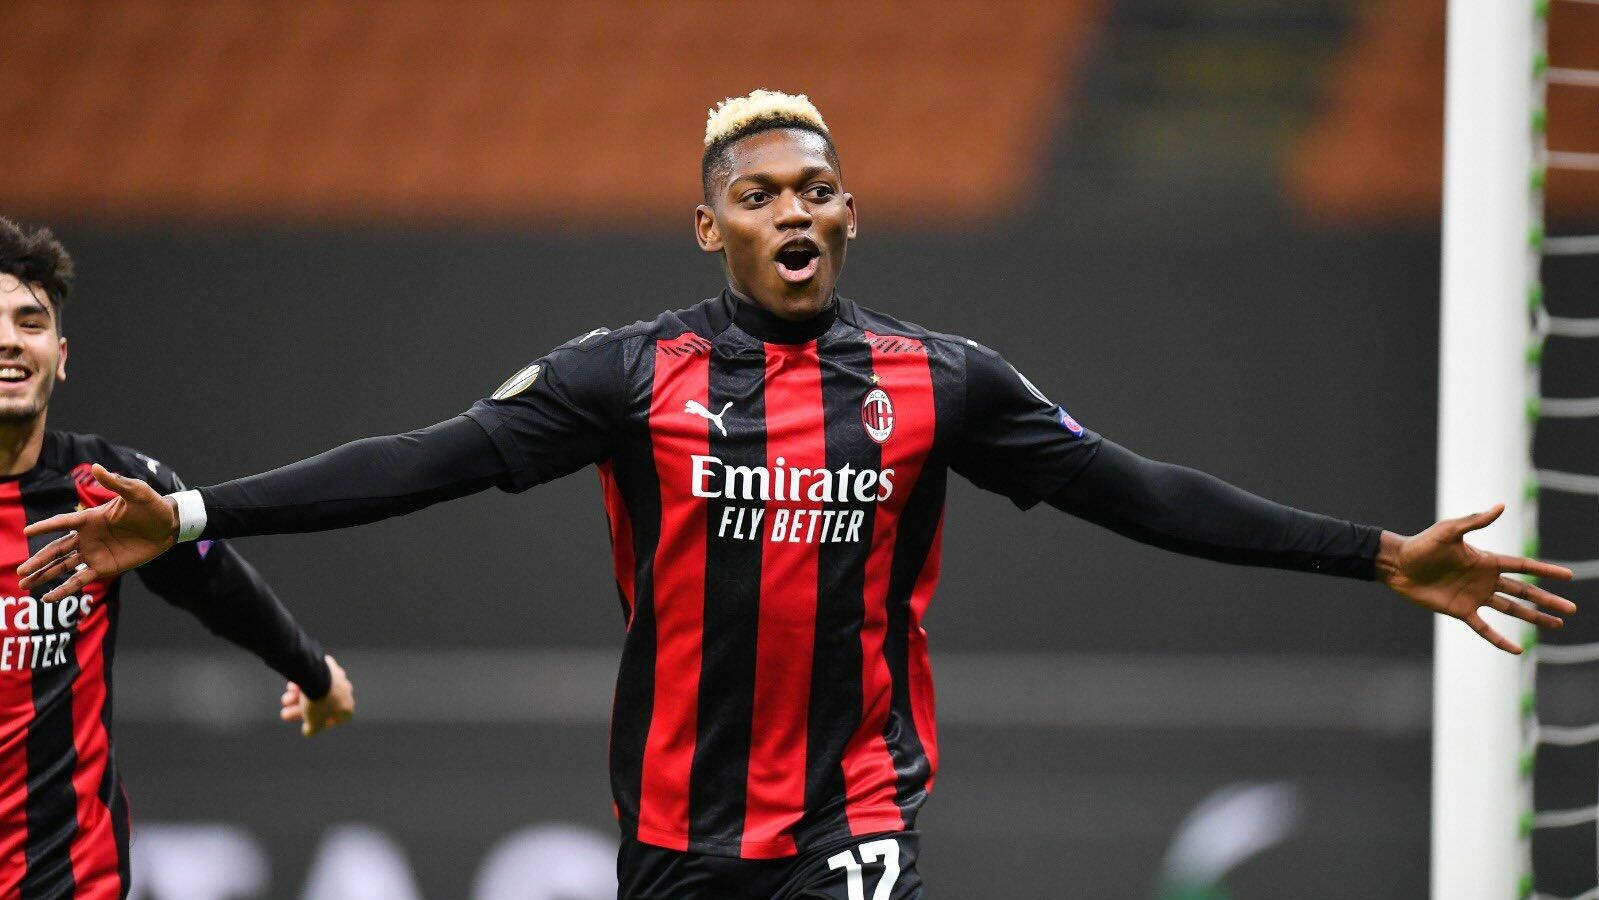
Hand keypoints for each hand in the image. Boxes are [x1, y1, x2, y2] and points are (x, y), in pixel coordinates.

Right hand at [16, 463, 178, 602]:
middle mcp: (87, 537)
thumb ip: (115, 482)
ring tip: (24, 585)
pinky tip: (49, 597)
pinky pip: (80, 579)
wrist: (169, 525)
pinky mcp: (104, 567)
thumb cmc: (152, 505)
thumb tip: (96, 467)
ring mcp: (94, 553)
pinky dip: (65, 589)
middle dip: (38, 560)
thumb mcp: (136, 491)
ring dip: (44, 575)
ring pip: (63, 566)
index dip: (45, 527)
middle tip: (20, 571)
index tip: (27, 532)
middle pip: (56, 549)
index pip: (62, 523)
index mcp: (90, 518)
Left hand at [281, 655, 353, 736]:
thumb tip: (309, 732)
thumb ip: (313, 729)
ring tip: (285, 700)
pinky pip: (315, 677)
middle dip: (302, 709)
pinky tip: (293, 686)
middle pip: (322, 703)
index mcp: (347, 706)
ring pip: (317, 689)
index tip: (312, 723)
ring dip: (299, 697)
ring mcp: (338, 677)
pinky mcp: (329, 665)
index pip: (339, 718)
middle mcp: (346, 691)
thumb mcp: (314, 722)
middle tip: (287, 713)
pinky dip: (305, 682)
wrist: (315, 676)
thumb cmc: (318, 702)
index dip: (325, 722)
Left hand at [1379, 504, 1575, 653]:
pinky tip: (1516, 649)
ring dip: (1534, 618)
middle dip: (1548, 600)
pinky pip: (1484, 628)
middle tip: (1571, 609)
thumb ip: (1475, 521)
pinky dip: (1500, 639)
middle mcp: (1485, 579)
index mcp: (1486, 560)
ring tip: (1556, 625)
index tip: (1568, 576)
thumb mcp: (1449, 530)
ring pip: (1512, 609)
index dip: (1545, 571)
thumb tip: (1501, 506)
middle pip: (1524, 591)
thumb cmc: (1422, 545)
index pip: (1523, 566)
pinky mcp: (1461, 611)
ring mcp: (1475, 596)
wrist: (1397, 565)